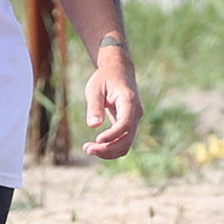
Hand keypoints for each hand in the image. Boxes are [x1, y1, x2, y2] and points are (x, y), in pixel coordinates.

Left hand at [81, 44, 139, 160]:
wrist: (118, 71)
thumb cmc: (105, 78)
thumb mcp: (95, 88)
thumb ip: (94, 106)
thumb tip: (93, 125)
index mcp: (129, 101)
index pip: (125, 124)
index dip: (113, 135)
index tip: (97, 139)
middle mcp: (136, 113)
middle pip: (127, 139)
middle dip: (108, 148)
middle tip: (87, 149)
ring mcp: (134, 120)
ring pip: (126, 144)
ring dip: (108, 151)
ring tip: (88, 149)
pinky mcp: (129, 125)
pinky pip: (123, 142)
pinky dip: (111, 148)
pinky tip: (96, 146)